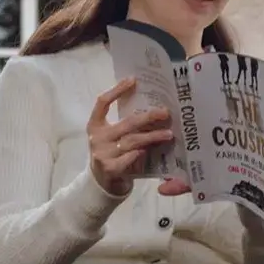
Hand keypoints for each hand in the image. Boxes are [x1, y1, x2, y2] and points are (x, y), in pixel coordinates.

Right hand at [86, 78, 186, 197]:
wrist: (101, 183)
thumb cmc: (111, 154)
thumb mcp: (112, 137)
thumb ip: (124, 125)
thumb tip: (151, 107)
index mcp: (95, 125)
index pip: (102, 103)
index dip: (116, 90)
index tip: (133, 80)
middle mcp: (97, 138)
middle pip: (126, 123)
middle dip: (148, 117)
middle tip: (165, 112)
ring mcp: (102, 154)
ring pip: (132, 141)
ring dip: (152, 137)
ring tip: (168, 134)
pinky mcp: (110, 169)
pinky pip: (128, 159)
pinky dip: (139, 154)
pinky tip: (150, 151)